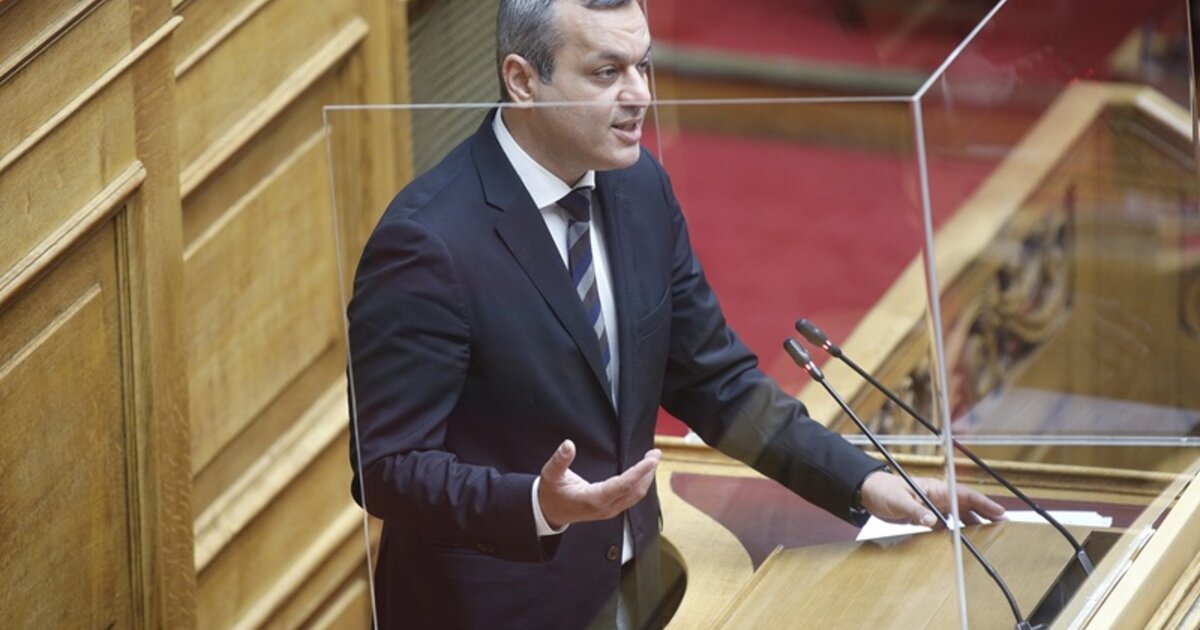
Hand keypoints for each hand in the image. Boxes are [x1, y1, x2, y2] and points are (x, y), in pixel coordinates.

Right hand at [538, 440, 661, 528]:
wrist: (548, 513)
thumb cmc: (551, 494)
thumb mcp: (550, 475)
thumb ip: (560, 460)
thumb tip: (568, 445)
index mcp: (593, 499)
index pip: (624, 484)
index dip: (640, 471)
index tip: (651, 459)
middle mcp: (605, 507)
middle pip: (636, 491)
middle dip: (648, 472)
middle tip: (655, 453)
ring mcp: (609, 510)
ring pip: (636, 496)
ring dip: (646, 478)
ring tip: (651, 460)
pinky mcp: (610, 509)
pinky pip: (631, 497)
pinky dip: (639, 484)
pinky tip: (641, 473)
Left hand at [859, 471, 1005, 526]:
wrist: (869, 493)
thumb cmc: (883, 491)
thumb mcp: (898, 501)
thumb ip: (916, 511)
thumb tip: (933, 521)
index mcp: (936, 489)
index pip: (965, 495)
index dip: (984, 504)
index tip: (1000, 512)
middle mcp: (938, 497)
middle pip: (967, 505)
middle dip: (985, 514)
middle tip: (1002, 525)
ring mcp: (933, 505)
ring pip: (959, 515)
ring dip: (972, 524)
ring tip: (987, 535)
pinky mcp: (926, 514)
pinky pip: (946, 523)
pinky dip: (956, 530)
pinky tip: (962, 539)